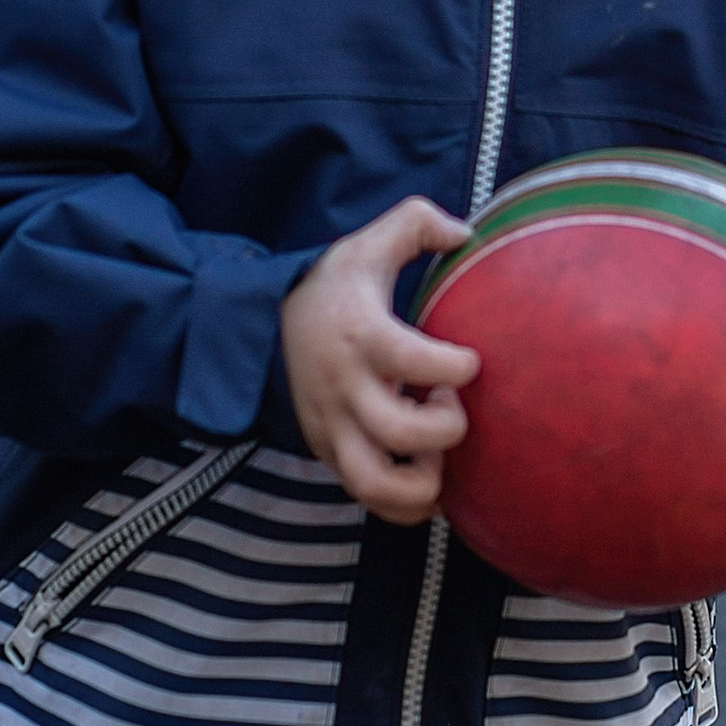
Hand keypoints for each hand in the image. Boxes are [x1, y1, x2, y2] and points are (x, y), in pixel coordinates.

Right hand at [282, 197, 479, 523]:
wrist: (256, 327)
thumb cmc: (329, 288)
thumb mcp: (365, 245)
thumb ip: (416, 222)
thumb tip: (465, 233)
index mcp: (360, 335)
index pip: (412, 360)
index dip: (455, 366)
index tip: (469, 359)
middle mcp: (343, 388)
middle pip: (399, 432)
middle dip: (444, 426)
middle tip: (448, 403)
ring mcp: (332, 428)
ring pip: (376, 484)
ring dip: (422, 479)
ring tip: (434, 450)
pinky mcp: (328, 454)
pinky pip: (370, 499)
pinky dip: (406, 503)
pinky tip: (425, 473)